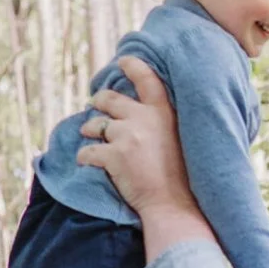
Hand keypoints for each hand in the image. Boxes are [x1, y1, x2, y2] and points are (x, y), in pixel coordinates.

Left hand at [78, 58, 200, 232]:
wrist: (175, 205)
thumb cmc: (184, 180)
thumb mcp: (183, 140)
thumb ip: (164, 124)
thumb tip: (143, 117)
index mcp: (164, 112)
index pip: (146, 79)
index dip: (132, 66)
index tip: (122, 61)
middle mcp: (144, 118)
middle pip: (110, 99)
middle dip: (99, 101)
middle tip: (95, 105)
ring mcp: (127, 135)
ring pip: (95, 124)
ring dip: (89, 129)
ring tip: (88, 135)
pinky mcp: (113, 155)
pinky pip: (87, 151)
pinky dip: (84, 157)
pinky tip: (85, 162)